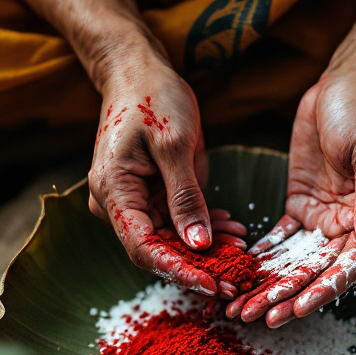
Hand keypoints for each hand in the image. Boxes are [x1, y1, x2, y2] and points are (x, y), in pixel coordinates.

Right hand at [87, 54, 246, 297]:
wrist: (138, 71)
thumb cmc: (152, 96)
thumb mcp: (175, 144)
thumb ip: (186, 197)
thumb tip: (198, 245)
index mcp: (112, 191)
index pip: (143, 248)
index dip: (178, 270)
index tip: (211, 283)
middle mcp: (116, 204)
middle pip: (157, 249)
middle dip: (198, 265)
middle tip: (236, 278)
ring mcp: (133, 201)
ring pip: (171, 239)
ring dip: (207, 247)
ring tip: (243, 250)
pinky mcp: (150, 195)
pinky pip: (178, 221)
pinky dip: (205, 227)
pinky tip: (233, 228)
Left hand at [227, 64, 355, 326]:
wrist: (347, 82)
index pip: (349, 266)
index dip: (322, 290)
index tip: (295, 309)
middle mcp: (353, 226)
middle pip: (316, 270)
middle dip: (285, 295)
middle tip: (254, 316)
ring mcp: (325, 216)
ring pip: (294, 261)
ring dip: (268, 284)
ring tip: (239, 307)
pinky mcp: (301, 203)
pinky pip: (279, 239)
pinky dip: (261, 257)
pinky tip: (238, 274)